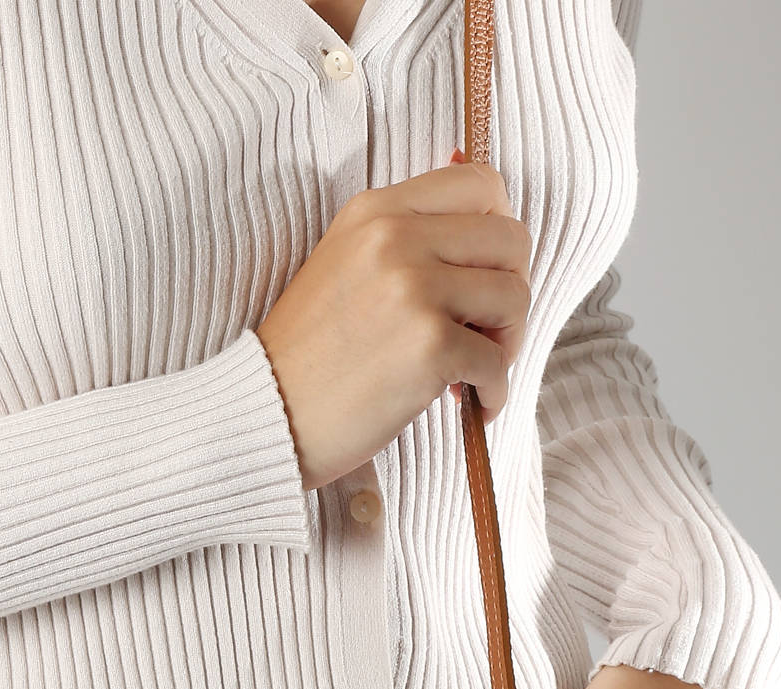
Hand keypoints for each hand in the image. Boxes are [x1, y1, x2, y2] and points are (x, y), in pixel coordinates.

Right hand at [255, 153, 531, 489]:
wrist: (266, 414)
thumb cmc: (308, 355)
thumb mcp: (345, 264)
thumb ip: (404, 237)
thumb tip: (485, 218)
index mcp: (376, 211)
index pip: (481, 183)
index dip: (500, 228)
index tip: (487, 271)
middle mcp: (396, 239)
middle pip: (510, 240)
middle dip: (511, 289)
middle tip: (488, 330)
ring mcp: (414, 290)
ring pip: (514, 297)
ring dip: (507, 341)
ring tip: (476, 369)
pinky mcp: (428, 347)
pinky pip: (496, 362)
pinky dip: (493, 391)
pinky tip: (470, 403)